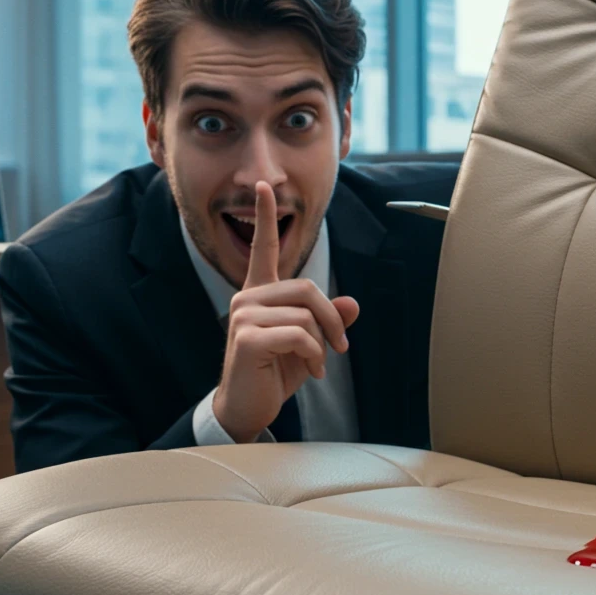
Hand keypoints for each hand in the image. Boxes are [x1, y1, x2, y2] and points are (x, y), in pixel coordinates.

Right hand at [212, 182, 360, 441]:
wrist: (249, 407)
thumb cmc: (276, 372)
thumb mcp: (311, 344)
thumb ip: (329, 321)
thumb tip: (352, 304)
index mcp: (260, 293)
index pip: (263, 249)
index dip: (265, 218)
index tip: (266, 188)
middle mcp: (247, 298)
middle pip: (308, 288)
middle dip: (332, 320)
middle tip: (340, 348)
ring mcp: (243, 316)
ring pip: (306, 314)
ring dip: (322, 344)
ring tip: (316, 365)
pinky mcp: (246, 338)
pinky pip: (299, 336)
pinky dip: (313, 356)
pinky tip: (309, 372)